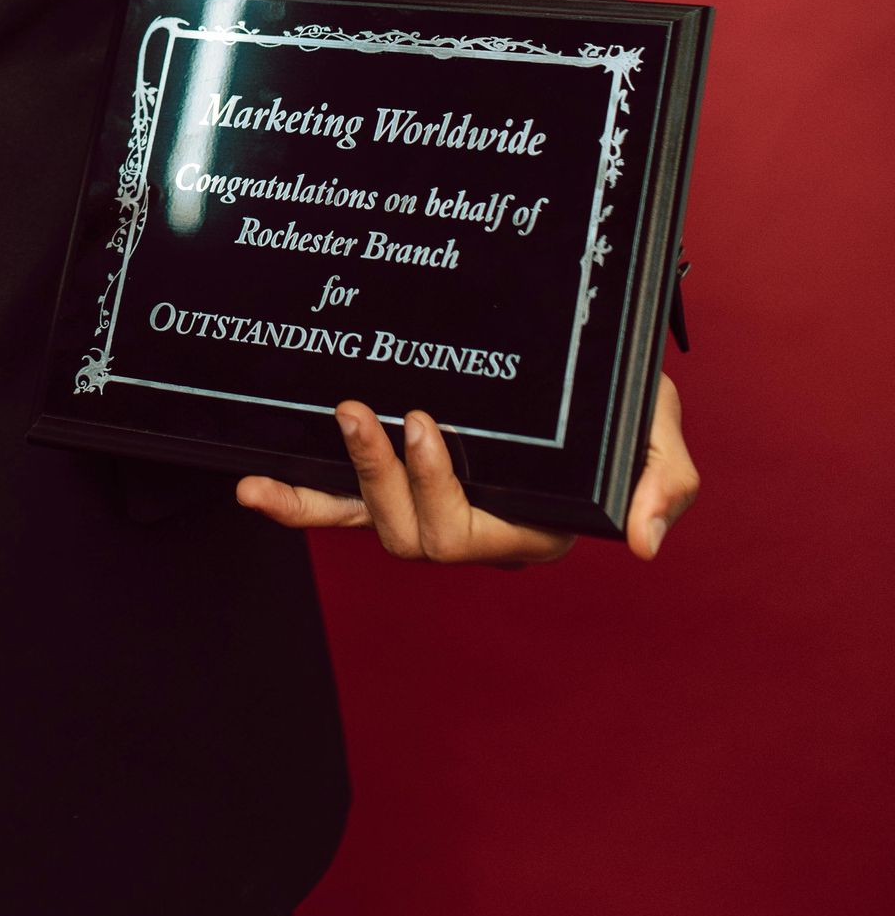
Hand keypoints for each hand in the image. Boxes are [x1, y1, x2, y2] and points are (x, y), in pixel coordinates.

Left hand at [234, 373, 699, 565]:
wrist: (580, 372)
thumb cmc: (621, 410)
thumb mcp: (656, 434)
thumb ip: (663, 483)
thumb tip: (644, 543)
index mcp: (531, 525)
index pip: (473, 535)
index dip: (438, 489)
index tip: (425, 424)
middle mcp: (472, 526)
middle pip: (411, 535)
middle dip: (380, 477)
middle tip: (362, 412)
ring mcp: (425, 507)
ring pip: (367, 523)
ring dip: (329, 487)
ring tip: (323, 424)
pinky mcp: (392, 484)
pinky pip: (338, 507)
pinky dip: (295, 502)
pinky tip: (251, 487)